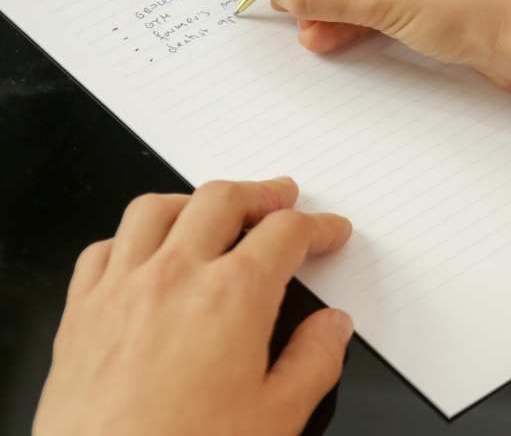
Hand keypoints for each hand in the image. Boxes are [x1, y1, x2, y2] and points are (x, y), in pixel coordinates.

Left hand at [33, 177, 353, 435]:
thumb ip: (315, 362)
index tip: (329, 233)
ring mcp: (121, 288)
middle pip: (223, 200)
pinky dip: (131, 237)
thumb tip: (332, 327)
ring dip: (195, 201)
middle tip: (281, 200)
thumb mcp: (278, 417)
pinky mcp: (80, 312)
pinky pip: (103, 248)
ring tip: (214, 211)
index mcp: (234, 296)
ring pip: (157, 209)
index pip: (286, 233)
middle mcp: (175, 276)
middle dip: (262, 194)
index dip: (318, 226)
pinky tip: (145, 251)